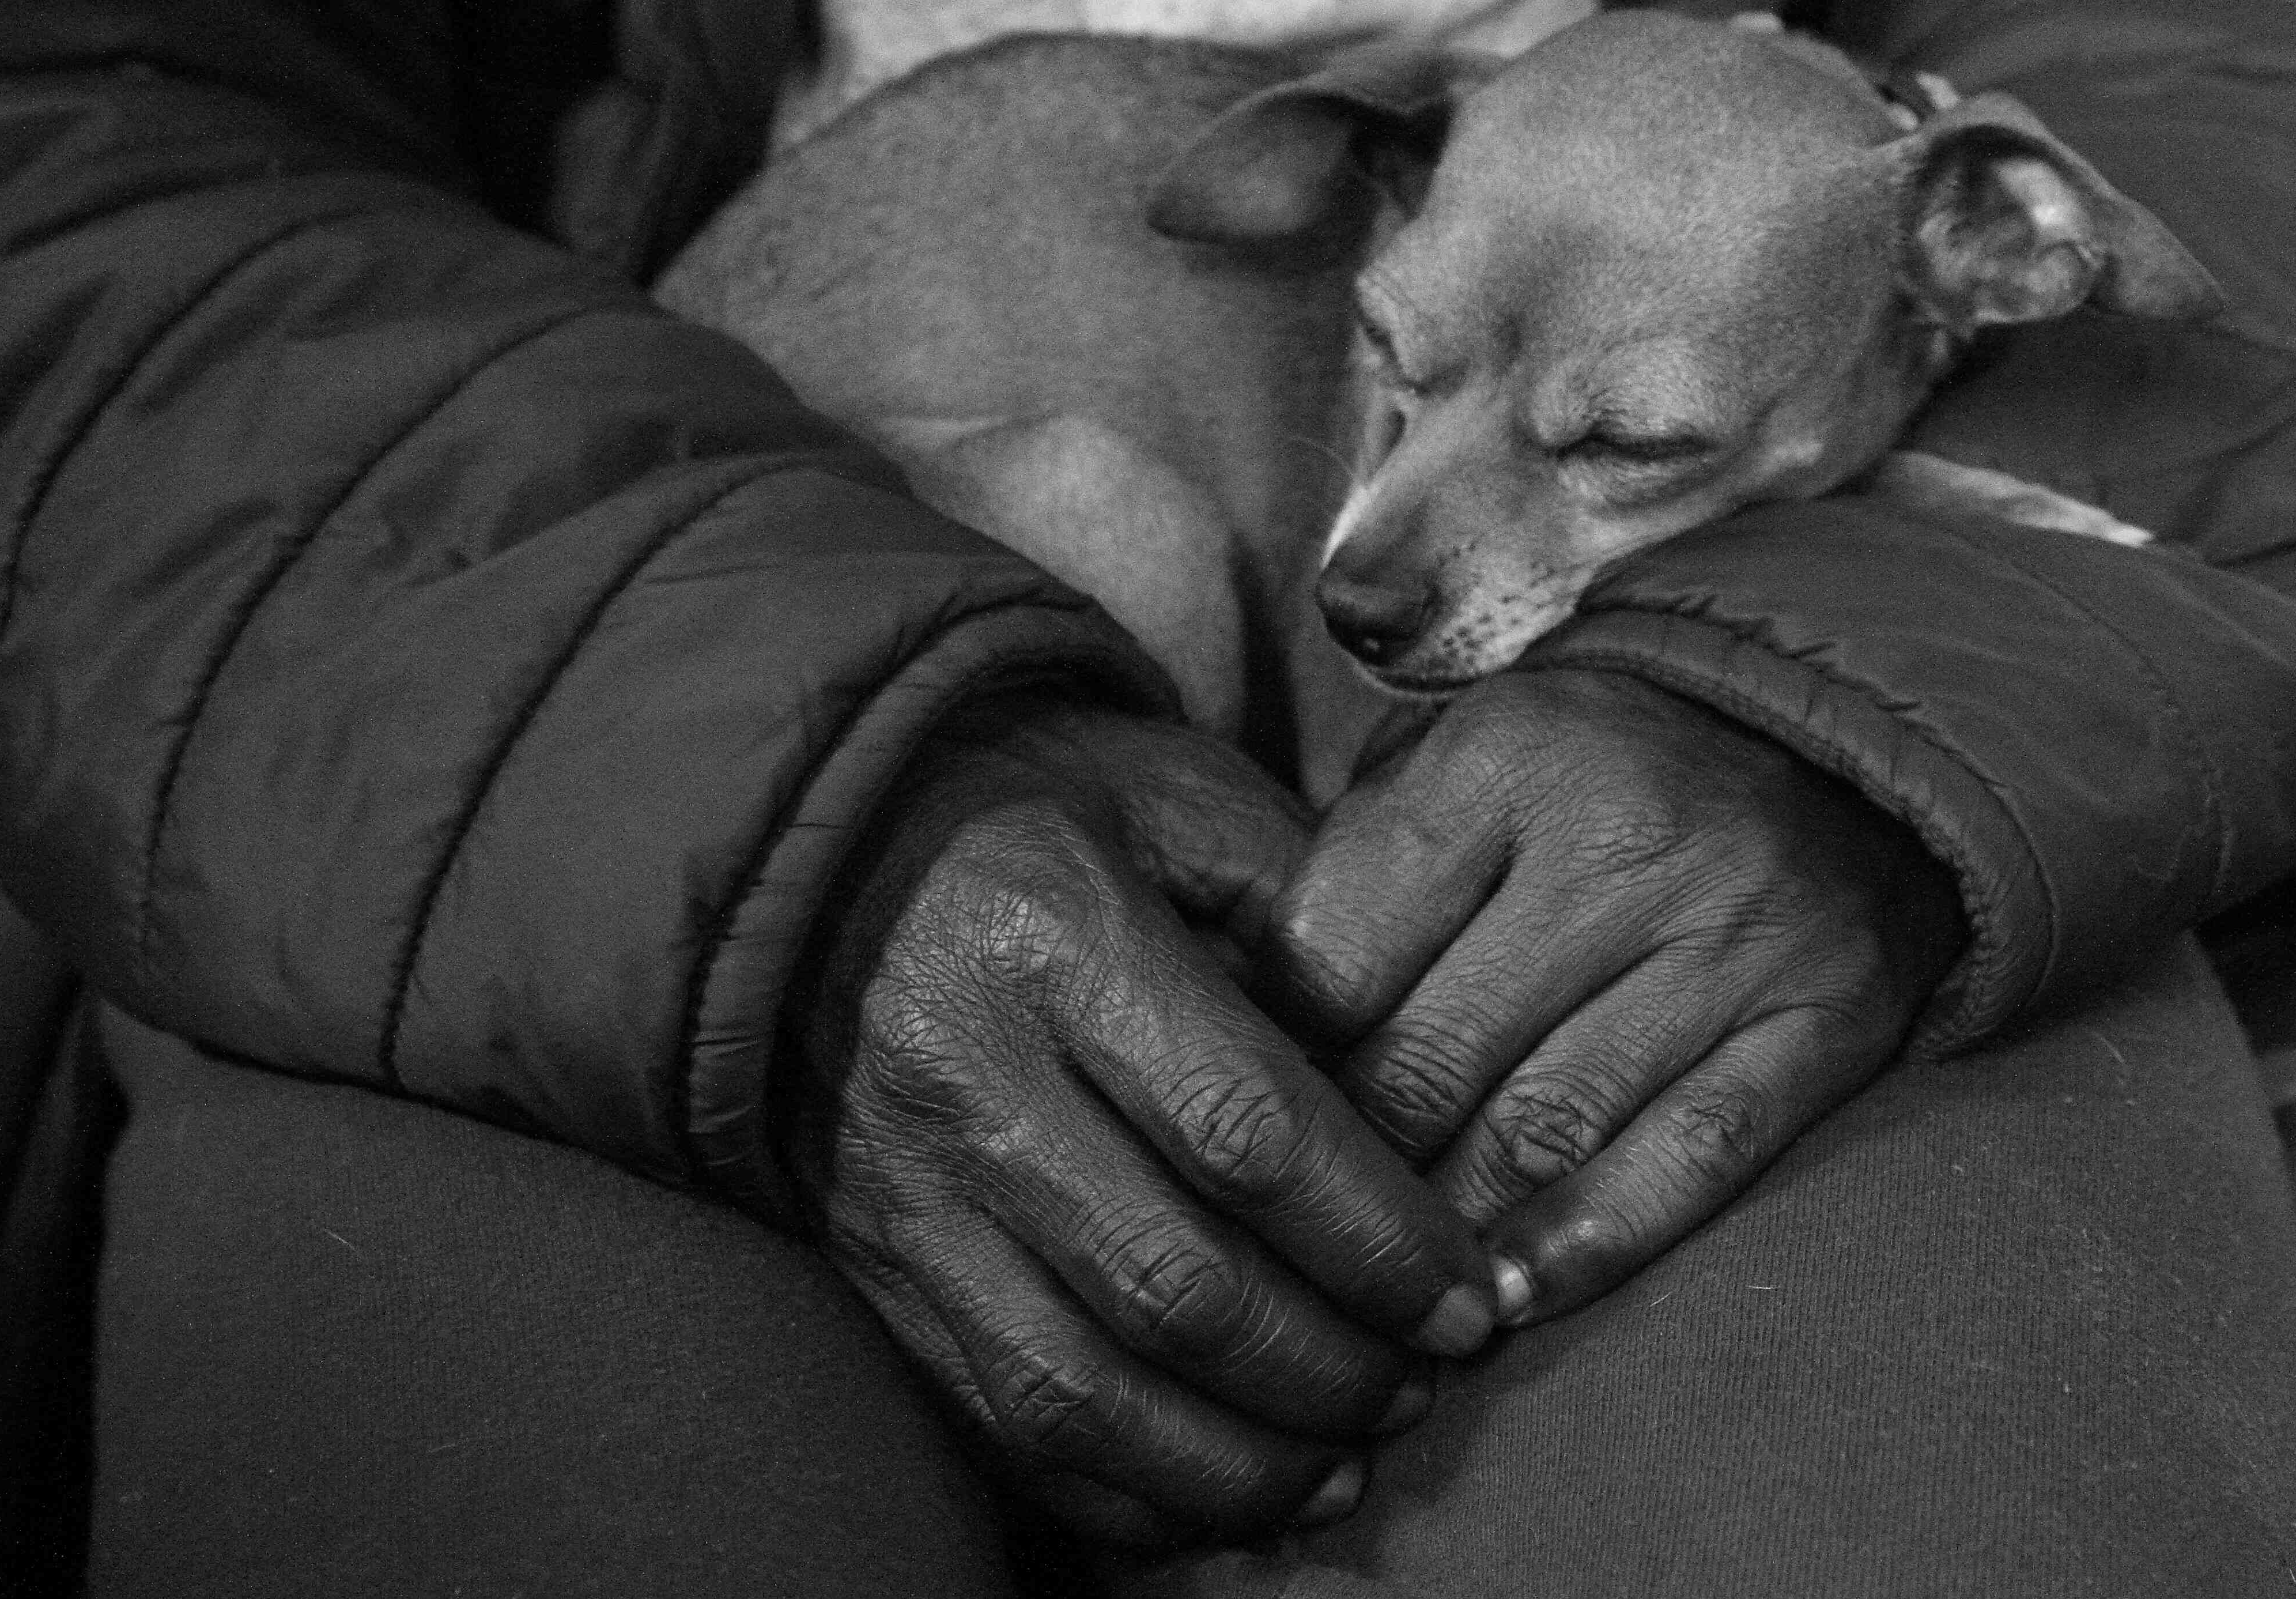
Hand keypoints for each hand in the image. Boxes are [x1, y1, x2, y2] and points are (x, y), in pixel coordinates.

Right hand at [787, 699, 1497, 1546]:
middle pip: (1174, 1284)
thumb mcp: (1183, 797)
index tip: (1467, 1300)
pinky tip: (1228, 1498)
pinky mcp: (876, 1266)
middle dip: (1328, 1366)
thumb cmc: (1049, 812)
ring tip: (1347, 1464)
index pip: (1247, 1133)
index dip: (1375, 1241)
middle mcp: (965, 1076)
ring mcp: (907, 1188)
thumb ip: (1310, 910)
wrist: (828, 855)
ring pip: (1081, 1389)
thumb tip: (1417, 1081)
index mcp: (1057, 940)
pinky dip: (1124, 1491)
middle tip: (1427, 1385)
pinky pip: (999, 1421)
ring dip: (1236, 1458)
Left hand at [1271, 670, 1965, 1326]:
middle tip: (1296, 1225)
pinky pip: (1688, 1159)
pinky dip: (1591, 1242)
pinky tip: (1511, 1297)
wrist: (1830, 737)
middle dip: (1349, 1163)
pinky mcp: (1821, 1022)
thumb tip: (1239, 1022)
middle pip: (1429, 1056)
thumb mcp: (1458, 756)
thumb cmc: (1590, 771)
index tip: (1245, 1120)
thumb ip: (1350, 864)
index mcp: (1506, 757)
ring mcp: (1731, 938)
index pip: (1336, 952)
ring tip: (1383, 1284)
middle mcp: (1622, 841)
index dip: (1271, 1062)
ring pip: (1543, 1127)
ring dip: (1447, 1228)